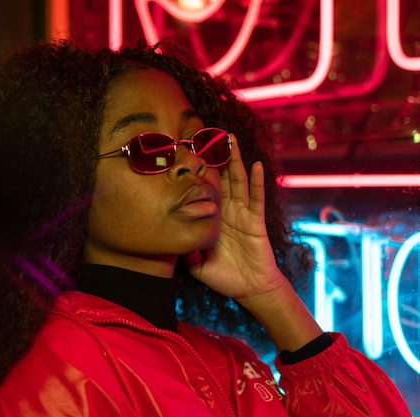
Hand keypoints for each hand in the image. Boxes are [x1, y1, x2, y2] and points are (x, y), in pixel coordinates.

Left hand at [185, 134, 285, 302]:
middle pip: (219, 178)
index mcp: (212, 218)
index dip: (194, 174)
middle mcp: (226, 211)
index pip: (201, 191)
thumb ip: (184, 253)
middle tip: (204, 133)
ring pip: (237, 180)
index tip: (182, 155)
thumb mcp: (196, 265)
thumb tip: (170, 244)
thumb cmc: (224, 276)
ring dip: (235, 159)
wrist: (250, 289)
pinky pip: (256, 197)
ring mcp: (242, 213)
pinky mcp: (255, 220)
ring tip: (230, 137)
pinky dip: (256, 181)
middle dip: (213, 157)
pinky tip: (256, 164)